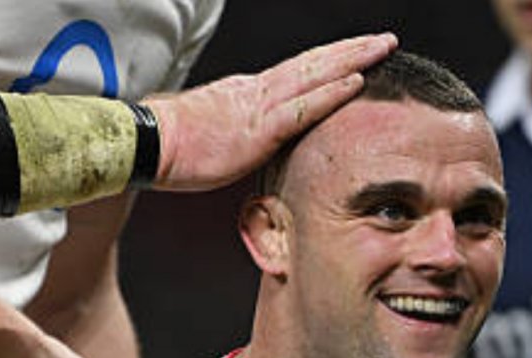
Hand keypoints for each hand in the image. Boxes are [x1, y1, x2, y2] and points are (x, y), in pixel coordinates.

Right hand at [145, 33, 396, 190]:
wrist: (146, 144)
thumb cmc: (171, 144)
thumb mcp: (212, 131)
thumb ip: (236, 128)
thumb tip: (245, 135)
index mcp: (248, 94)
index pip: (297, 72)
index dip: (330, 61)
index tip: (356, 53)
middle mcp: (257, 92)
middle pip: (313, 64)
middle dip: (351, 50)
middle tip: (384, 39)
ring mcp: (259, 108)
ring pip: (315, 76)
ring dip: (352, 61)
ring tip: (382, 48)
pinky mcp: (258, 130)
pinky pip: (302, 108)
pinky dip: (332, 94)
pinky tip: (357, 82)